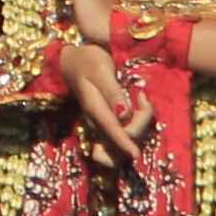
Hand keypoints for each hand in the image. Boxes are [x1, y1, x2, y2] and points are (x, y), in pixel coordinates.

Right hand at [60, 35, 144, 172]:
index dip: (124, 144)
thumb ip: (112, 93)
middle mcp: (96, 122)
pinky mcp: (105, 124)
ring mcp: (100, 124)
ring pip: (124, 138)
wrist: (72, 60)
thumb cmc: (88, 60)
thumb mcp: (100, 70)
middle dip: (140, 124)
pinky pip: (122, 135)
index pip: (112, 130)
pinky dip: (135, 126)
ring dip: (140, 125)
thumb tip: (124, 115)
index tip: (135, 156)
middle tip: (143, 98)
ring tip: (141, 100)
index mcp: (94, 109)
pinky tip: (138, 108)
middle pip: (122, 137)